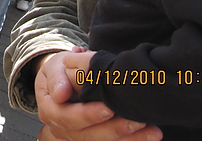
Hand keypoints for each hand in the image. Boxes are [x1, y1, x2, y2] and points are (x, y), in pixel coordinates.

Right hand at [35, 52, 162, 140]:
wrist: (62, 79)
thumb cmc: (60, 72)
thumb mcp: (54, 67)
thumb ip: (57, 78)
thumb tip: (61, 95)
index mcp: (50, 111)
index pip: (67, 117)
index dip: (87, 115)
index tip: (108, 109)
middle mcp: (61, 129)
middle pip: (87, 135)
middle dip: (114, 129)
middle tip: (137, 121)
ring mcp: (77, 137)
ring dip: (128, 138)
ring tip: (152, 131)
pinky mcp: (93, 138)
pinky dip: (131, 140)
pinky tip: (149, 135)